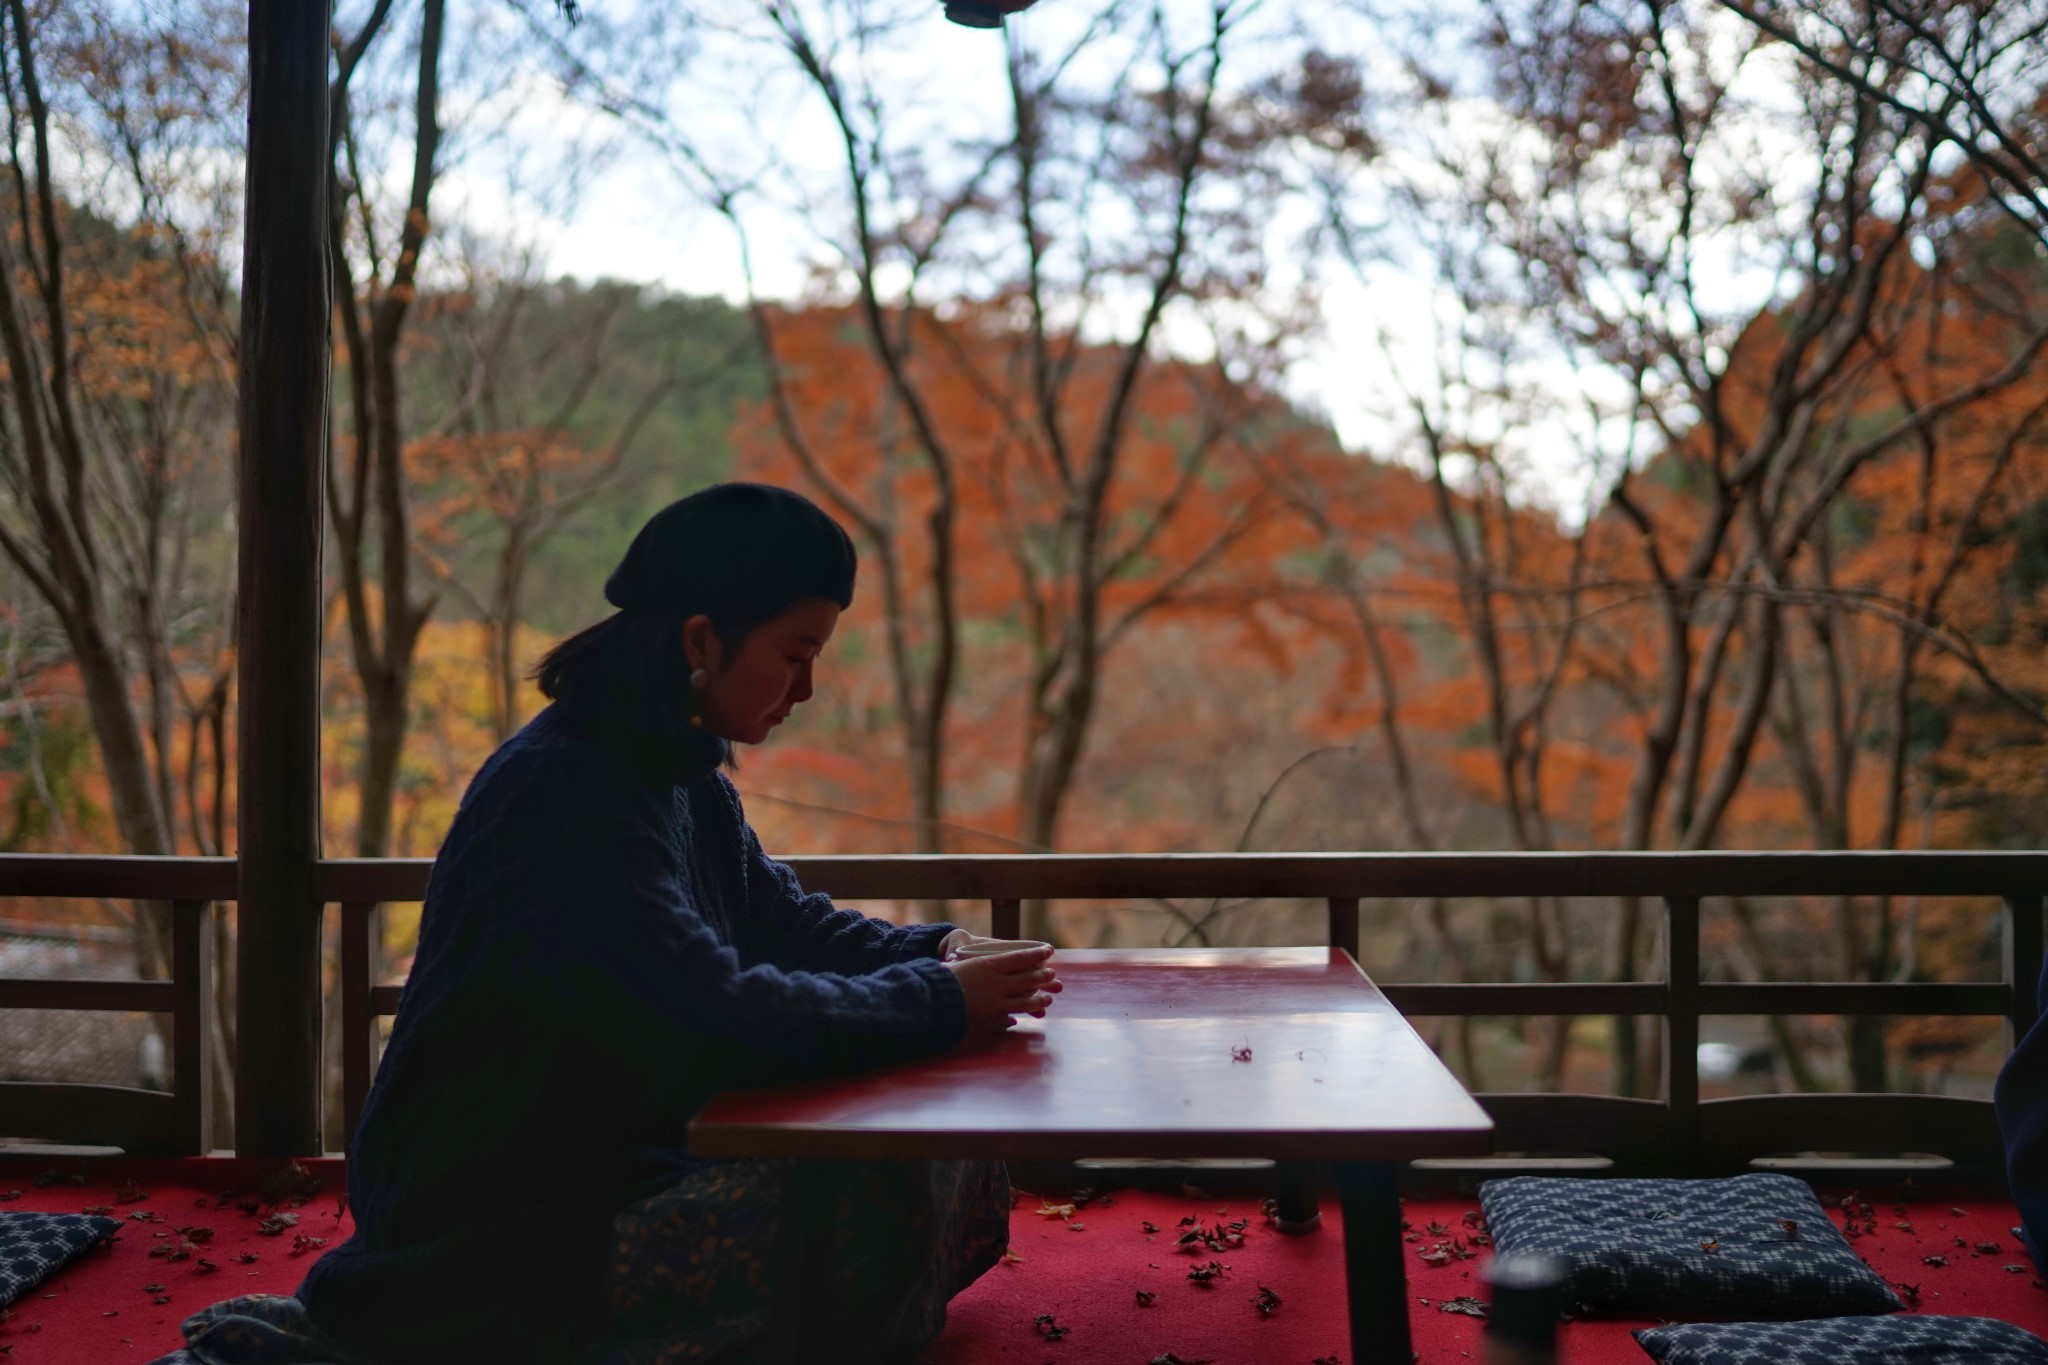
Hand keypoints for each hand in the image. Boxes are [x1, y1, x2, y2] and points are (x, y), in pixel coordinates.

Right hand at [945, 945, 1060, 1034]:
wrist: (928, 1006)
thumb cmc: (938, 981)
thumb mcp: (956, 964)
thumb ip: (973, 966)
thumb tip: (978, 966)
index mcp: (987, 966)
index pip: (1019, 958)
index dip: (1036, 955)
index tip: (1048, 951)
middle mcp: (996, 985)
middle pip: (1027, 979)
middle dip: (1042, 977)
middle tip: (1051, 975)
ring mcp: (996, 1005)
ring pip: (1025, 1002)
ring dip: (1038, 1000)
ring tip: (1047, 999)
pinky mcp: (991, 1023)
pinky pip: (1008, 1020)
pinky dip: (1013, 1018)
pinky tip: (1016, 1019)